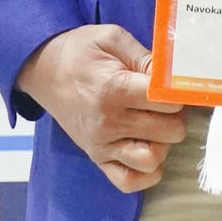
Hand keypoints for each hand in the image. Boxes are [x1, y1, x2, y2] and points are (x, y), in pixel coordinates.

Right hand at [17, 23, 186, 194]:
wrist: (43, 70)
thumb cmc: (81, 52)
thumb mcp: (113, 39)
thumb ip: (146, 57)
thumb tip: (174, 78)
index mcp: (114, 90)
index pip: (168, 103)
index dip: (178, 93)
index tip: (173, 87)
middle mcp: (108, 122)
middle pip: (169, 132)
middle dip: (175, 117)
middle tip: (164, 104)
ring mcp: (102, 145)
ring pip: (153, 160)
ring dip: (163, 144)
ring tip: (154, 126)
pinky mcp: (97, 158)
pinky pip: (129, 181)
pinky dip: (146, 172)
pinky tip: (146, 149)